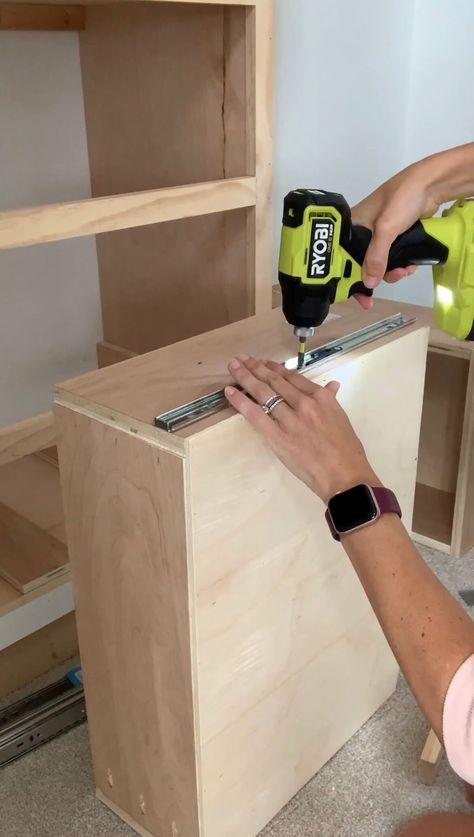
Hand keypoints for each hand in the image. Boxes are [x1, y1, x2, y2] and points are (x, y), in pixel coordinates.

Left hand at [225, 355, 379, 503]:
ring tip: (233, 366)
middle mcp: (304, 403)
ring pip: (263, 392)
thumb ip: (331, 399)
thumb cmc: (347, 451)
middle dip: (255, 367)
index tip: (263, 363)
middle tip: (242, 359)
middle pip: (274, 380)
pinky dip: (241, 402)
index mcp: (321, 397)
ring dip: (245, 377)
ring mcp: (289, 419)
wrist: (344, 475)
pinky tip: (230, 392)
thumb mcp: (341, 418)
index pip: (292, 377)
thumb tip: (331, 386)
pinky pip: (255, 415)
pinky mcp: (277, 436)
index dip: (275, 368)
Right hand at [351, 164, 440, 308]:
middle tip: (378, 290)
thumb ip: (376, 257)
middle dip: (373, 277)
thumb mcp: (386, 229)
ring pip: (380, 264)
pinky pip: (394, 259)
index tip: (355, 294)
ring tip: (403, 271)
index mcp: (352, 226)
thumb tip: (368, 285)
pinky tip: (410, 266)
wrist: (430, 184)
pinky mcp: (397, 238)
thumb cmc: (401, 200)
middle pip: (361, 263)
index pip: (342, 256)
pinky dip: (401, 265)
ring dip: (391, 272)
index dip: (346, 276)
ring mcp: (381, 236)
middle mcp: (363, 232)